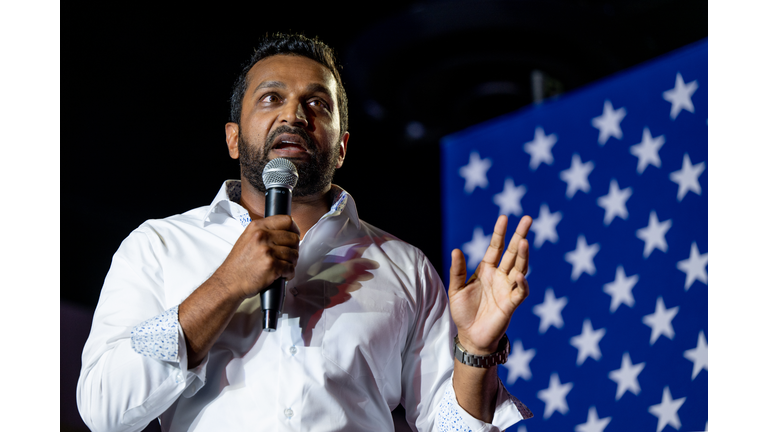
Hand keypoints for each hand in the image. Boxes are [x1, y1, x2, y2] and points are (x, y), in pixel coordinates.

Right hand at [214, 214, 299, 300]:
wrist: (229, 281)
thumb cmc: (238, 264)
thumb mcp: (248, 238)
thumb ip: (265, 232)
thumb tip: (285, 231)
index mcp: (257, 227)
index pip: (286, 221)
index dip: (294, 229)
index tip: (295, 235)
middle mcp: (262, 236)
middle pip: (293, 238)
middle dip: (294, 248)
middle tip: (288, 255)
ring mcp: (267, 251)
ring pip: (294, 254)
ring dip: (292, 262)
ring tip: (283, 266)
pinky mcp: (272, 266)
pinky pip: (291, 268)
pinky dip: (289, 274)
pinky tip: (282, 274)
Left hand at [448, 215, 530, 354]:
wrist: (470, 336)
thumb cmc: (464, 312)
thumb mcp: (456, 289)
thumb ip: (457, 270)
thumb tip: (456, 250)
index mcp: (486, 270)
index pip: (496, 247)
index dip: (500, 233)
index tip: (504, 217)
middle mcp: (500, 276)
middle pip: (512, 252)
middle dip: (520, 236)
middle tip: (528, 219)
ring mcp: (507, 289)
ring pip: (519, 268)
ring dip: (523, 255)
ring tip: (524, 241)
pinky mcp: (511, 304)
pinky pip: (520, 291)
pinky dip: (522, 284)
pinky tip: (520, 275)